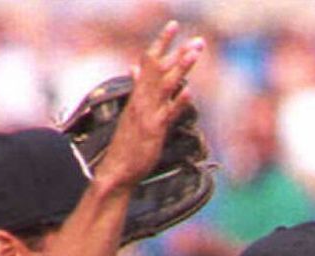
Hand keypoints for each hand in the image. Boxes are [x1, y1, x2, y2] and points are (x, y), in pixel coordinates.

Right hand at [94, 21, 204, 190]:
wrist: (117, 170)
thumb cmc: (127, 144)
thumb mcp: (132, 111)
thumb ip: (137, 88)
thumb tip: (135, 67)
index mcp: (137, 95)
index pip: (148, 61)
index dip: (161, 43)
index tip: (174, 25)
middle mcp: (141, 101)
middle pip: (159, 69)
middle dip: (178, 53)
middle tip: (198, 40)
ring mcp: (147, 115)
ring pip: (164, 86)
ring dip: (180, 69)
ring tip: (194, 54)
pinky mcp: (153, 131)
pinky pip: (167, 114)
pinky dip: (178, 102)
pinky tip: (189, 91)